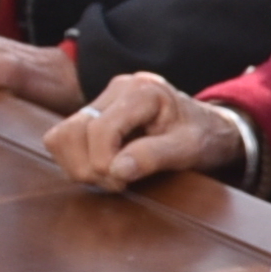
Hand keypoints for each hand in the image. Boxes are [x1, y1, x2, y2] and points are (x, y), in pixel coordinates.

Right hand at [49, 71, 248, 189]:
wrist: (210, 128)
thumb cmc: (204, 137)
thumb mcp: (190, 149)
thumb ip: (154, 156)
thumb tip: (116, 170)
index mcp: (143, 90)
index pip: (101, 128)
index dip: (103, 162)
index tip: (122, 181)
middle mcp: (117, 89)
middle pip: (73, 131)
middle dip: (89, 167)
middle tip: (118, 183)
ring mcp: (101, 100)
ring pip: (61, 136)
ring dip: (78, 165)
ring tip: (111, 177)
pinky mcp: (92, 115)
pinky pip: (62, 139)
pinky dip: (74, 161)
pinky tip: (103, 168)